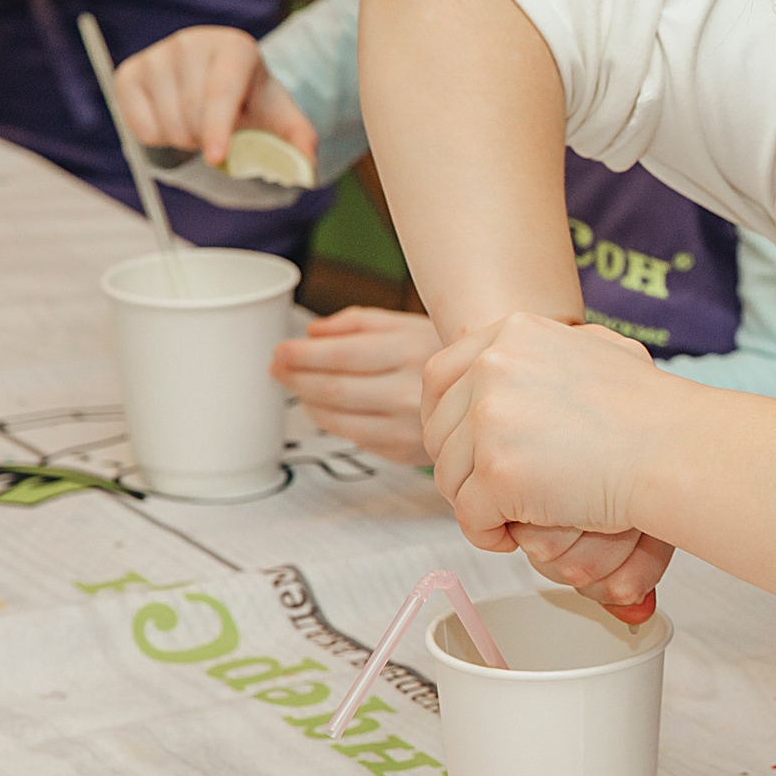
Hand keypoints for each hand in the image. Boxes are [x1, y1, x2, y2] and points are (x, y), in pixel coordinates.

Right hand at [113, 25, 319, 166]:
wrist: (221, 80)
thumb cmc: (252, 100)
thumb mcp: (282, 117)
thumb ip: (300, 142)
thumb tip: (305, 169)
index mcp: (234, 48)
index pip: (221, 91)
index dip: (218, 128)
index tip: (216, 158)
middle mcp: (191, 42)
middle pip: (191, 112)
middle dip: (207, 141)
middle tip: (221, 138)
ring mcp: (156, 55)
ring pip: (166, 123)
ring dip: (185, 142)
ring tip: (199, 127)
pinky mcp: (129, 73)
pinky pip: (138, 126)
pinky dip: (158, 140)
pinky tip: (174, 123)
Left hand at [274, 306, 440, 464]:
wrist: (497, 397)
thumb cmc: (449, 355)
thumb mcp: (411, 323)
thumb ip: (359, 322)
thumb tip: (314, 333)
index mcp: (412, 352)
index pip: (341, 356)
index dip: (303, 355)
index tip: (281, 350)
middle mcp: (410, 393)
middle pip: (333, 390)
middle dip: (296, 377)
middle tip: (278, 366)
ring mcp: (408, 428)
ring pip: (338, 420)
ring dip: (308, 402)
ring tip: (295, 384)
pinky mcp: (405, 452)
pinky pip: (355, 438)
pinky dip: (332, 421)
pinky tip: (325, 407)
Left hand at [424, 312, 675, 617]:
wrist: (675, 449)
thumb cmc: (650, 412)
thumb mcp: (591, 350)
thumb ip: (537, 353)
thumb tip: (491, 356)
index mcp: (511, 333)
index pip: (439, 375)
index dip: (447, 420)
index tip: (466, 447)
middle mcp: (492, 366)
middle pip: (439, 431)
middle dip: (463, 468)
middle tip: (501, 489)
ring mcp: (491, 418)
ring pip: (449, 478)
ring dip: (479, 504)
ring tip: (520, 513)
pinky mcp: (497, 471)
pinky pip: (468, 517)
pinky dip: (490, 534)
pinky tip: (521, 532)